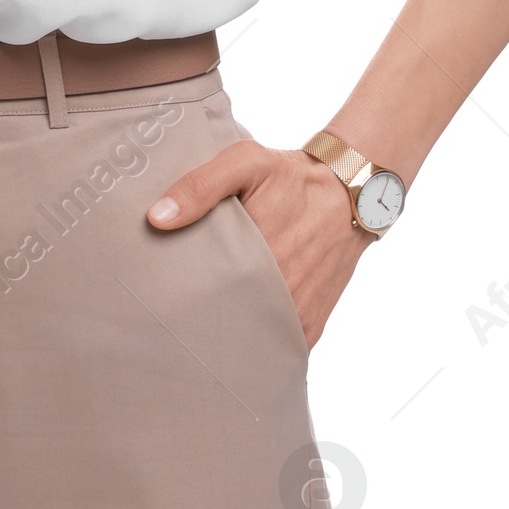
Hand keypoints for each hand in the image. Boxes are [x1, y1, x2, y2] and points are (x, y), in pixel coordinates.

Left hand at [147, 141, 373, 346]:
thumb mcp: (246, 162)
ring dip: (227, 335)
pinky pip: (275, 347)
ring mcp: (295, 316)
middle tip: (174, 310)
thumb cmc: (293, 176)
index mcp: (256, 258)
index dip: (179, 295)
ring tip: (202, 324)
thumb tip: (157, 218)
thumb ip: (200, 185)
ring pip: (248, 340)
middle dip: (199, 318)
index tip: (159, 293)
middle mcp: (279, 294)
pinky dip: (257, 343)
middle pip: (223, 322)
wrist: (351, 194)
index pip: (202, 294)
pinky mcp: (309, 327)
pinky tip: (237, 331)